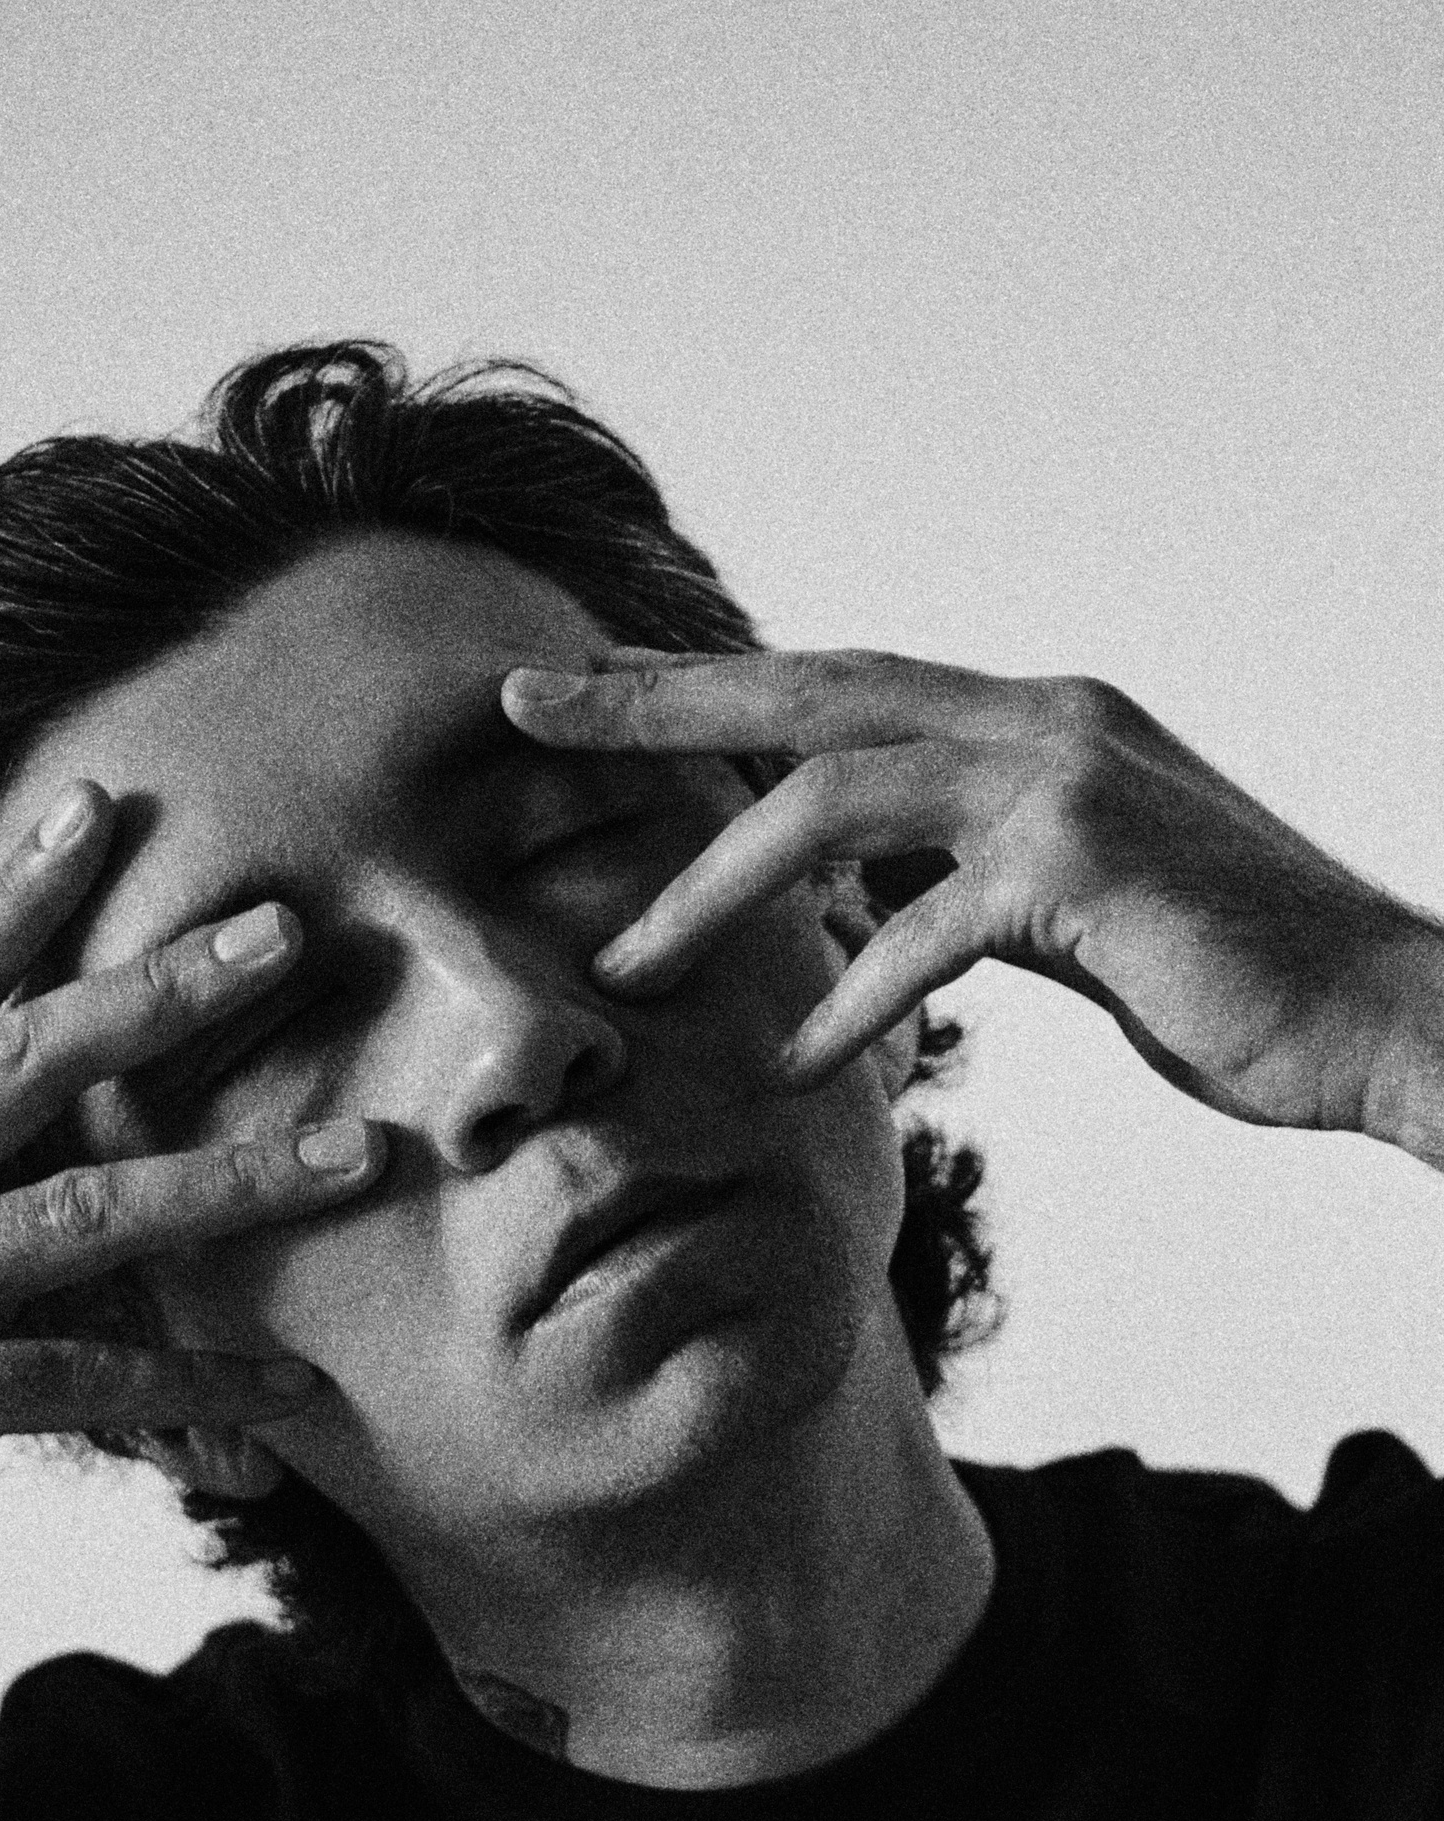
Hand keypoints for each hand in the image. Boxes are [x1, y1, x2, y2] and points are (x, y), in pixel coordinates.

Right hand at [0, 780, 382, 1694]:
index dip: (16, 896)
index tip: (100, 808)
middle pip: (23, 1060)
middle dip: (161, 991)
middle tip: (282, 932)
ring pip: (81, 1212)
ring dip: (234, 1181)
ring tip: (356, 1156)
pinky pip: (82, 1383)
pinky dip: (198, 1390)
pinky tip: (290, 1397)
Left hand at [503, 651, 1434, 1140]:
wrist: (1386, 1010)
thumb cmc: (1227, 976)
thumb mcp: (1068, 914)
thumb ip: (967, 883)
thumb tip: (864, 909)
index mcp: (1027, 723)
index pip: (836, 688)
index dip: (707, 689)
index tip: (594, 696)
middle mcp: (1038, 720)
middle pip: (806, 692)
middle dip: (659, 705)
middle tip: (529, 708)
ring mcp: (1065, 780)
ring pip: (838, 800)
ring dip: (718, 886)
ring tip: (630, 965)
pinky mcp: (1087, 867)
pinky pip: (926, 931)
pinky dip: (851, 1000)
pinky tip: (795, 1066)